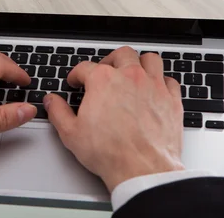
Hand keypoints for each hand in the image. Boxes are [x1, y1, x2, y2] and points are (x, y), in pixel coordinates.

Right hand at [43, 47, 183, 192]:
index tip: (76, 81)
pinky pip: (170, 80)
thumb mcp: (71, 133)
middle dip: (110, 60)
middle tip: (105, 71)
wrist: (142, 169)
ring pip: (149, 59)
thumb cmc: (110, 152)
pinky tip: (155, 89)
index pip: (85, 67)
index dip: (76, 74)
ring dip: (140, 63)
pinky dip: (162, 81)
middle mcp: (129, 77)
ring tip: (133, 72)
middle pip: (121, 54)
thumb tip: (52, 102)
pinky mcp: (171, 100)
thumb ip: (58, 112)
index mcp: (103, 81)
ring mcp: (153, 86)